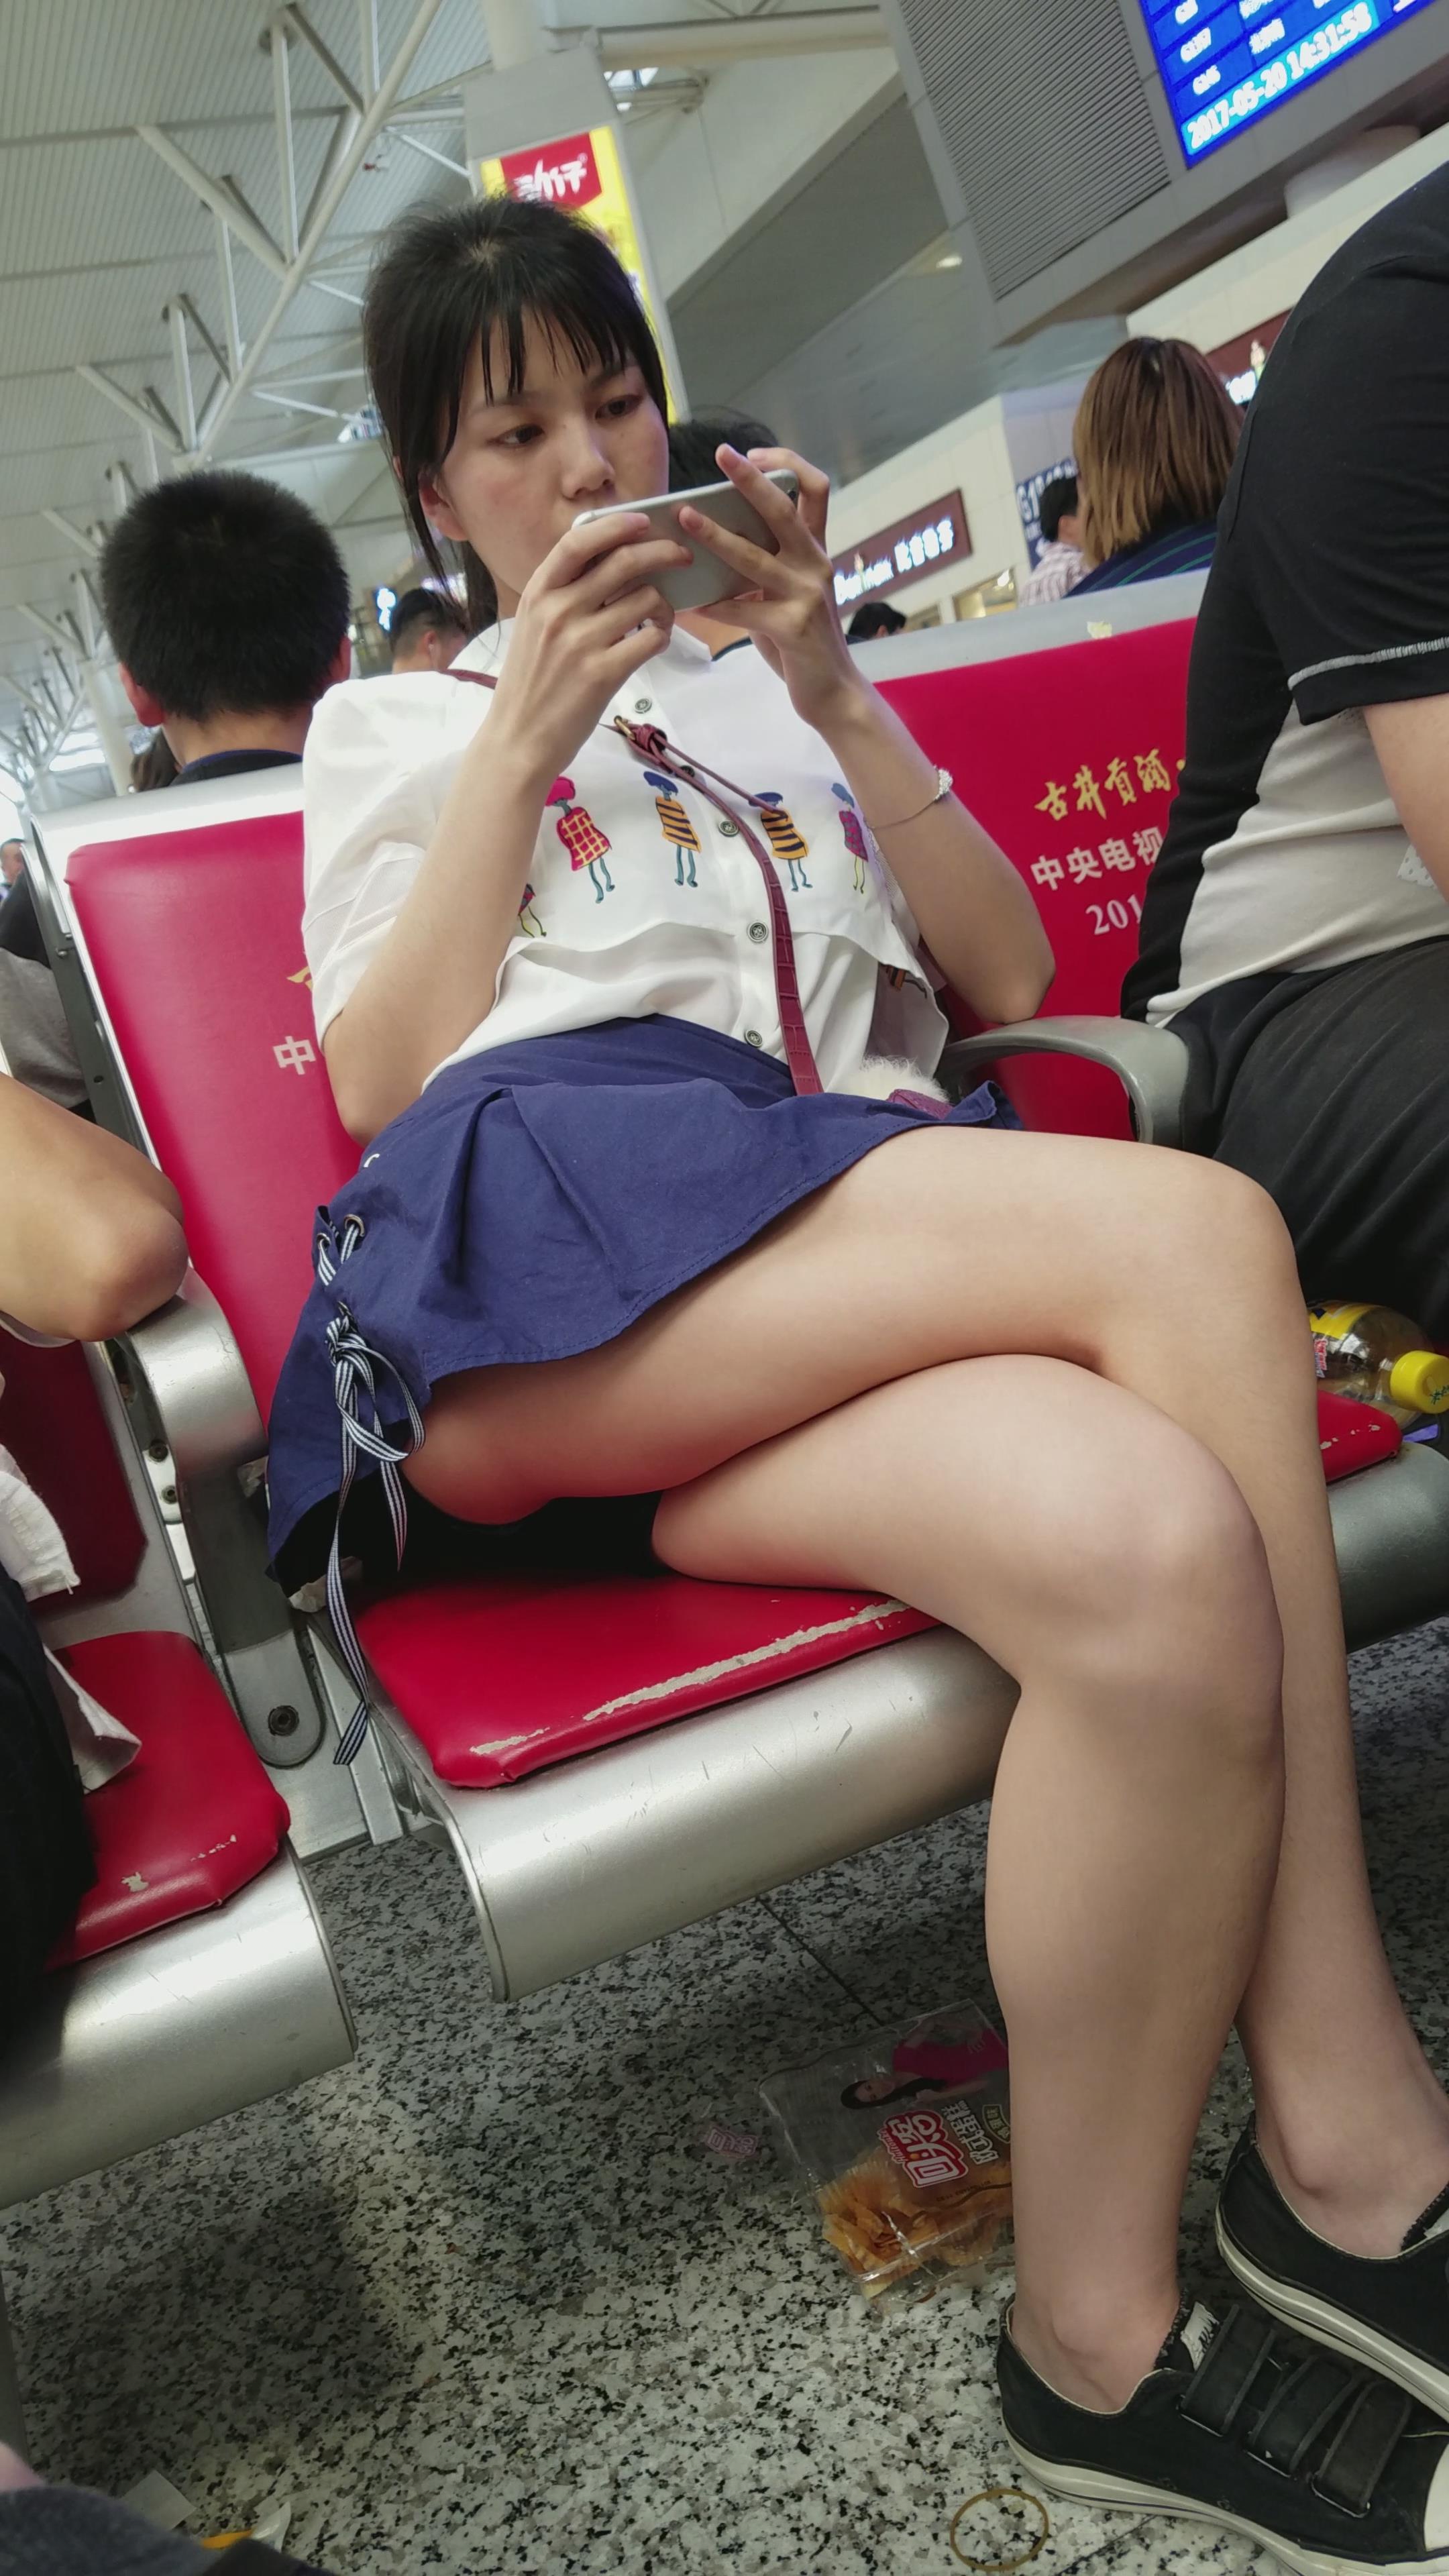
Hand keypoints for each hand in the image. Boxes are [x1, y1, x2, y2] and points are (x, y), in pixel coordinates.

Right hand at [482, 513, 690, 793]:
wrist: (518, 740)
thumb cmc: (530, 683)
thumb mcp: (532, 627)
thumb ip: (562, 594)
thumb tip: (608, 561)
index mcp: (538, 594)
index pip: (578, 542)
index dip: (615, 525)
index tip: (643, 520)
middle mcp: (558, 612)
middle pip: (623, 562)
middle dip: (663, 552)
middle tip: (682, 556)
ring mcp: (581, 642)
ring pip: (646, 600)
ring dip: (666, 603)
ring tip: (664, 615)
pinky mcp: (602, 674)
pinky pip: (651, 639)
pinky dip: (663, 636)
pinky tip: (656, 641)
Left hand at [679, 446, 865, 734]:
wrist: (833, 691)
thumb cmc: (801, 640)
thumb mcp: (788, 592)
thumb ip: (765, 564)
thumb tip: (717, 537)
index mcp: (815, 549)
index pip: (815, 487)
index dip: (786, 462)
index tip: (752, 454)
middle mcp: (816, 564)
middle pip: (785, 507)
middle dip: (750, 478)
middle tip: (721, 455)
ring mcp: (807, 595)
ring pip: (755, 557)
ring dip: (716, 536)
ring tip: (686, 519)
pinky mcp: (793, 628)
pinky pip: (745, 611)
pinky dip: (717, 607)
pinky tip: (693, 605)